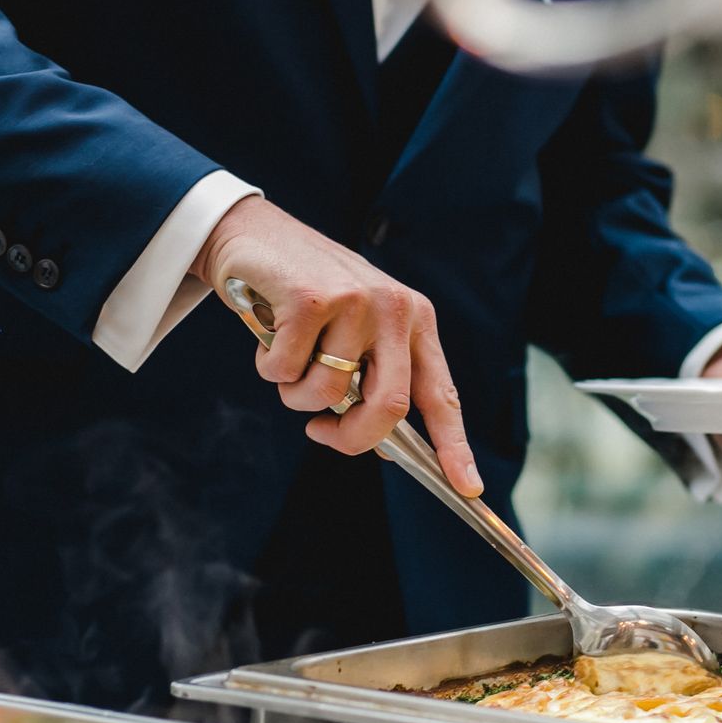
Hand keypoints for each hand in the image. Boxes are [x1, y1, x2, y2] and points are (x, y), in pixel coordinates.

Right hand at [193, 197, 482, 496]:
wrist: (253, 234)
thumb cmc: (304, 294)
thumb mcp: (354, 329)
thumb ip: (373, 375)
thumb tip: (381, 445)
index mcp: (415, 319)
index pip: (441, 393)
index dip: (455, 445)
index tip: (469, 488)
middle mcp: (395, 308)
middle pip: (389, 406)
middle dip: (352, 437)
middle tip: (321, 434)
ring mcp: (355, 301)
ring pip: (328, 394)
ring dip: (296, 394)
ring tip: (287, 358)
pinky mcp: (312, 299)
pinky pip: (286, 372)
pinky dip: (269, 367)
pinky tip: (269, 333)